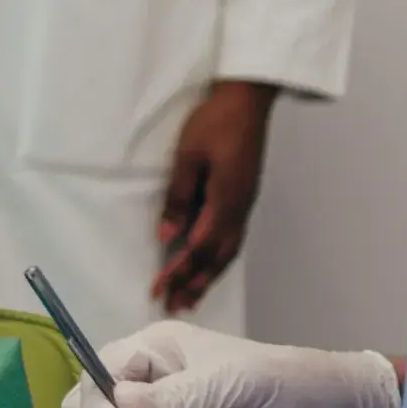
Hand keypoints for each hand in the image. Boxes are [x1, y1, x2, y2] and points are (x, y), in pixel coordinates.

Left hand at [154, 81, 276, 314]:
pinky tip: (210, 265)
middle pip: (216, 258)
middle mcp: (240, 209)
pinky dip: (219, 258)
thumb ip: (178, 198)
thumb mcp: (187, 158)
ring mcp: (245, 203)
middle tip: (175, 307)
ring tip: (192, 297)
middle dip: (195, 284)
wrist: (247, 100)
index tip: (158, 291)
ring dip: (209, 276)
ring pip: (228, 251)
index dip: (177, 272)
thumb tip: (167, 237)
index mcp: (226, 201)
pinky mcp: (244, 196)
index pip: (197, 248)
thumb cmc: (214, 123)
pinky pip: (233, 238)